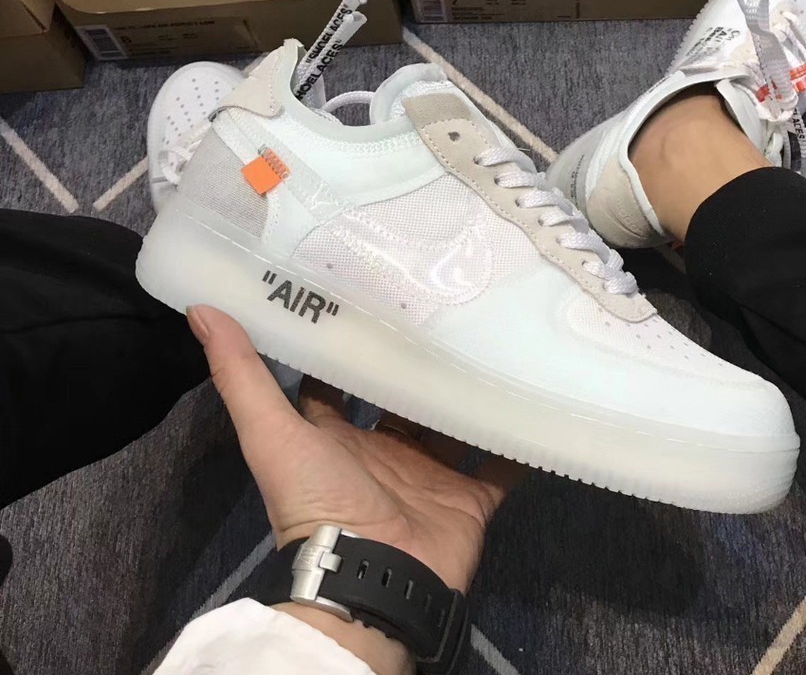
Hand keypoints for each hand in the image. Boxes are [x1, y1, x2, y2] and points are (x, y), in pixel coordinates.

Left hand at [187, 305, 523, 672]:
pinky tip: (536, 401)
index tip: (367, 295)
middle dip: (419, 361)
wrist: (375, 579)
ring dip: (469, 393)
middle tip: (444, 305)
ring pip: (453, 425)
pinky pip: (500, 466)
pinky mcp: (470, 499)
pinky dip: (518, 442)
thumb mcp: (273, 434)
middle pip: (403, 399)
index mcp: (336, 437)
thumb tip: (200, 308)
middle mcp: (384, 452)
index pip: (339, 381)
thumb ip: (241, 377)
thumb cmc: (320, 502)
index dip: (348, 344)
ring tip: (495, 339)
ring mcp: (430, 476)